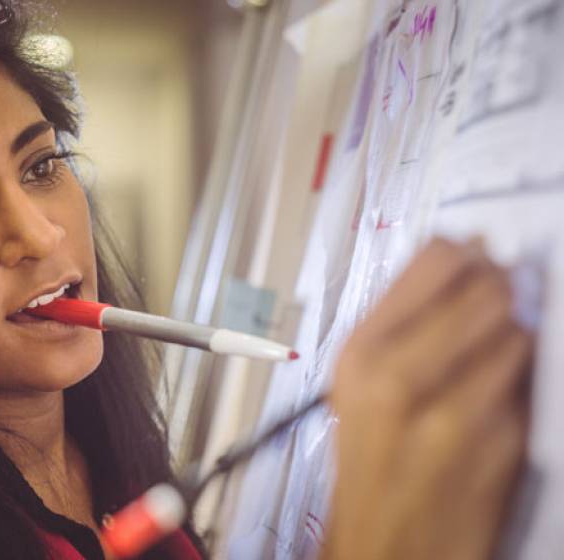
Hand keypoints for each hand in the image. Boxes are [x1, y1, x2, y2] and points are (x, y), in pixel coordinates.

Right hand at [322, 238, 532, 559]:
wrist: (388, 542)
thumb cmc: (374, 461)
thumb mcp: (362, 382)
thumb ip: (403, 320)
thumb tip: (460, 260)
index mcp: (361, 353)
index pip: (434, 261)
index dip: (464, 253)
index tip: (474, 255)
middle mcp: (400, 376)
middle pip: (485, 287)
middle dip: (499, 287)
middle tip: (497, 293)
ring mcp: (454, 409)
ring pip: (518, 330)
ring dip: (515, 332)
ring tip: (492, 349)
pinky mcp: (499, 441)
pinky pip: (529, 379)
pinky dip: (521, 375)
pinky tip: (498, 388)